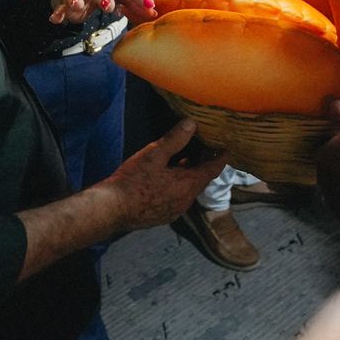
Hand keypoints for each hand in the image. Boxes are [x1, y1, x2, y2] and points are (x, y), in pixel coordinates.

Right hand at [100, 120, 227, 231]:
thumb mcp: (154, 154)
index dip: (220, 158)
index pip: (212, 170)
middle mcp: (185, 201)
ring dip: (190, 176)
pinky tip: (168, 178)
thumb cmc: (133, 180)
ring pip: (188, 190)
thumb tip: (192, 123)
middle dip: (205, 165)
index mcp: (187, 185)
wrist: (111, 210)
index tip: (227, 148)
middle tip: (207, 148)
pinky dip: (179, 186)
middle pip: (201, 180)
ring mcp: (174, 211)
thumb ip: (174, 140)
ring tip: (187, 159)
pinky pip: (177, 198)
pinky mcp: (162, 216)